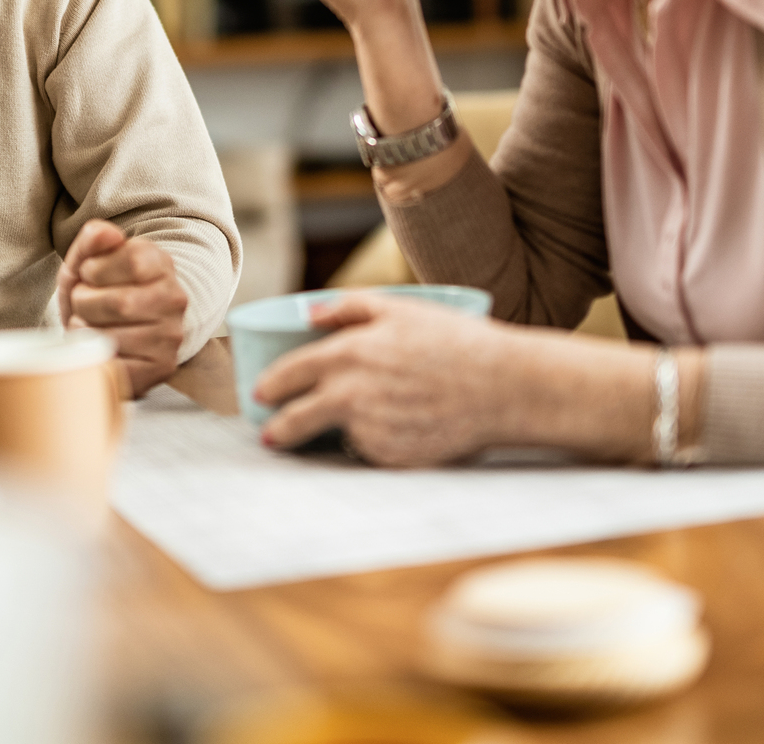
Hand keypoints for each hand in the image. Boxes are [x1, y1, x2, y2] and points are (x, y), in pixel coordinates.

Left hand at [58, 221, 187, 396]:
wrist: (111, 326)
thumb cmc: (98, 291)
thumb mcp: (88, 260)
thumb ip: (93, 240)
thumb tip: (106, 234)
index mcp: (161, 264)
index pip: (133, 260)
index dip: (96, 269)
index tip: (90, 274)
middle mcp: (175, 300)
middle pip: (119, 303)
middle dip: (84, 303)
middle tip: (85, 303)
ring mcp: (171, 337)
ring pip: (112, 336)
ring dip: (85, 331)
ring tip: (92, 324)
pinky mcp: (160, 367)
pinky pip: (114, 365)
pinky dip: (94, 358)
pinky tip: (99, 347)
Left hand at [251, 293, 513, 465]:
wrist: (503, 389)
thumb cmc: (457, 342)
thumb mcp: (404, 309)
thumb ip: (351, 307)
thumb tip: (310, 314)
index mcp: (350, 353)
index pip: (290, 373)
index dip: (270, 384)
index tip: (260, 392)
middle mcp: (352, 394)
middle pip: (296, 418)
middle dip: (279, 427)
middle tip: (272, 433)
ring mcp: (370, 430)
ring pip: (335, 434)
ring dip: (335, 432)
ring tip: (359, 423)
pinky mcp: (390, 457)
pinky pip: (369, 450)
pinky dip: (373, 442)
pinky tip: (398, 427)